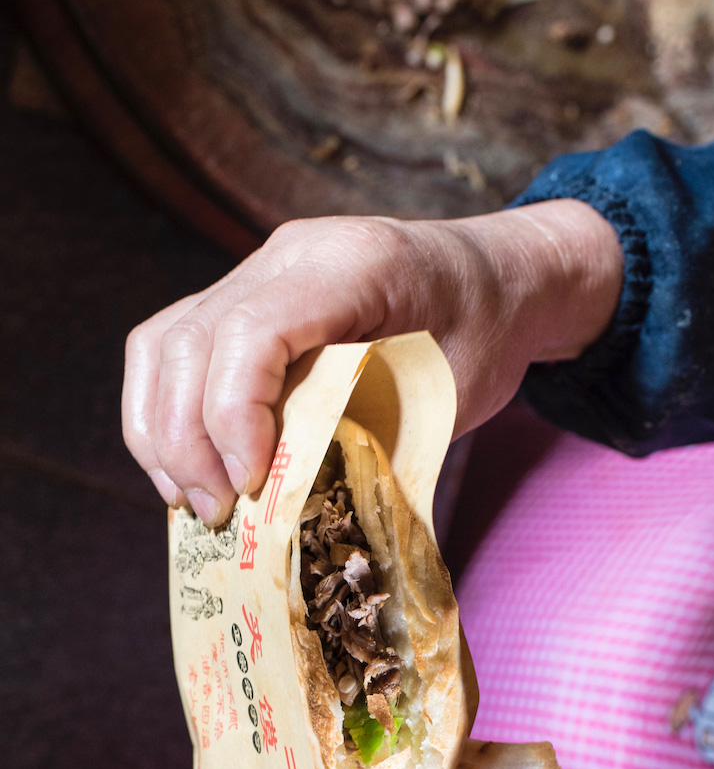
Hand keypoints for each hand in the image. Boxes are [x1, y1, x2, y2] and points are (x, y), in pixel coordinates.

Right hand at [123, 201, 621, 524]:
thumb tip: (288, 508)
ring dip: (163, 431)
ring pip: (165, 342)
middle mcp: (292, 254)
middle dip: (188, 441)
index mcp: (355, 266)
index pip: (252, 331)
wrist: (495, 278)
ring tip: (193, 500)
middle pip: (190, 339)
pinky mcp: (246, 294)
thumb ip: (373, 434)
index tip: (251, 485)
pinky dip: (167, 411)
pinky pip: (175, 345)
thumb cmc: (486, 333)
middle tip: (216, 514)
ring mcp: (261, 268)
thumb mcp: (451, 391)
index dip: (233, 415)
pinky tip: (191, 465)